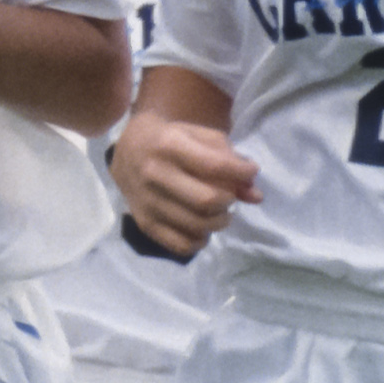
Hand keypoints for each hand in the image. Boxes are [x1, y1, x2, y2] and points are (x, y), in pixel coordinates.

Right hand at [111, 112, 256, 255]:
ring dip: (219, 221)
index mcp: (169, 146)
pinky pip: (180, 244)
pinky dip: (200, 241)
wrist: (129, 151)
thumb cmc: (173, 140)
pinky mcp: (143, 223)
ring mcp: (146, 202)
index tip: (249, 171)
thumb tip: (255, 196)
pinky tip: (203, 228)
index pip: (215, 166)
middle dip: (229, 200)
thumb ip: (232, 161)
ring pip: (197, 224)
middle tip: (229, 195)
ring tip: (220, 211)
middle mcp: (154, 174)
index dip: (242, 172)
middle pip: (207, 200)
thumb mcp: (202, 138)